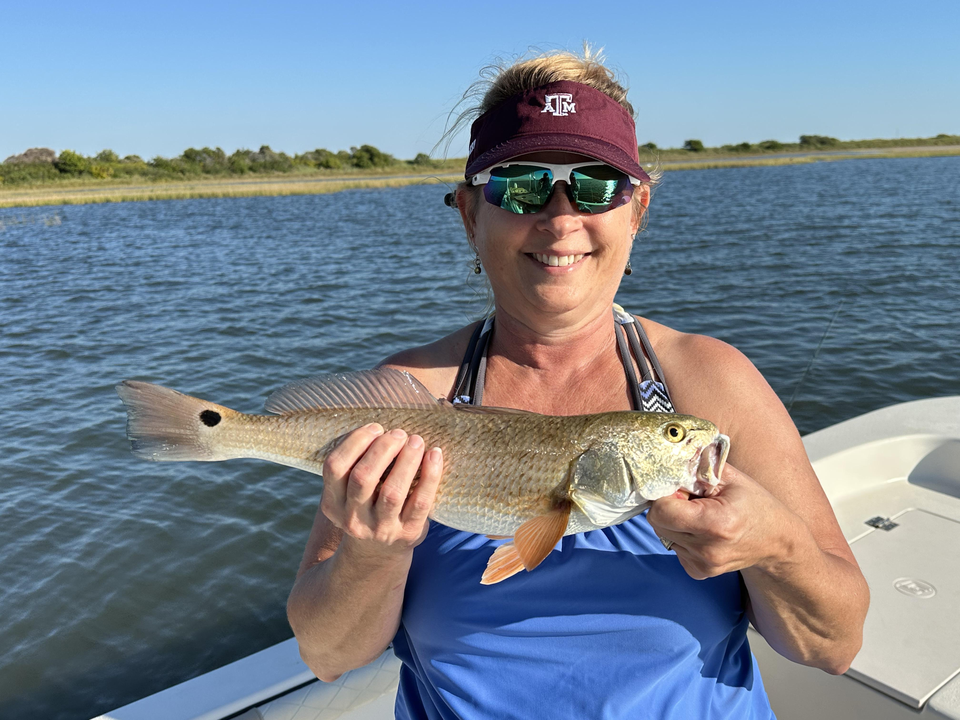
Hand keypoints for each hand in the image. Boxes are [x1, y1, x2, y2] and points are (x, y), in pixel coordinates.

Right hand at [320, 423, 442, 556]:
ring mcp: (381, 529)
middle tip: (399, 433)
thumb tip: (379, 426)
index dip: (354, 442)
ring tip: (416, 440)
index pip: (334, 467)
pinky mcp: (408, 533)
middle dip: (382, 449)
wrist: (377, 554)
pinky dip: (430, 476)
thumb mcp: (347, 494)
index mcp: (333, 503)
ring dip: (406, 460)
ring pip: (393, 492)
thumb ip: (354, 465)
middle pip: (363, 478)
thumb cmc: (365, 508)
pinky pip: (421, 502)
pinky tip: (434, 455)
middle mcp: (353, 518)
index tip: (375, 428)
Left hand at [647, 464, 797, 579]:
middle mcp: (706, 549)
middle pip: (658, 523)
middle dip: (668, 507)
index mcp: (714, 523)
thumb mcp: (731, 478)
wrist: (777, 541)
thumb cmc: (756, 504)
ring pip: (664, 535)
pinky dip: (682, 537)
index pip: (661, 511)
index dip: (665, 495)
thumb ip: (698, 466)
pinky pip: (674, 548)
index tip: (680, 488)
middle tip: (691, 500)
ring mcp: (703, 564)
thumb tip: (669, 456)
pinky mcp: (699, 572)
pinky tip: (703, 531)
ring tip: (701, 515)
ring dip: (675, 522)